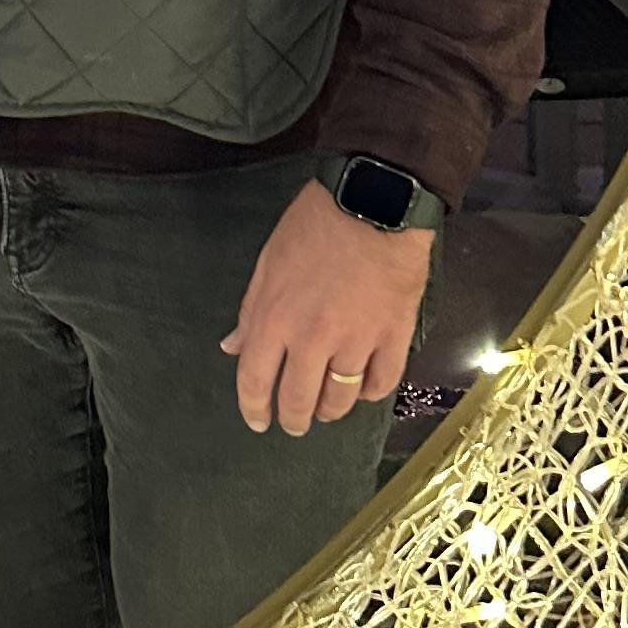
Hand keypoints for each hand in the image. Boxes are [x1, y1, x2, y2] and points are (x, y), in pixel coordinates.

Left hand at [219, 182, 430, 438]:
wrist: (373, 203)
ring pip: (341, 399)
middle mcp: (312, 340)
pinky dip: (370, 392)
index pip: (255, 380)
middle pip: (299, 399)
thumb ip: (251, 311)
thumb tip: (233, 347)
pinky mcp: (394, 337)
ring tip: (326, 410)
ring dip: (330, 410)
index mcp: (273, 319)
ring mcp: (356, 342)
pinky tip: (363, 390)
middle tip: (294, 424)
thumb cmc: (313, 225)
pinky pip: (381, 383)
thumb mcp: (268, 262)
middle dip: (293, 418)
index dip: (254, 408)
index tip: (258, 422)